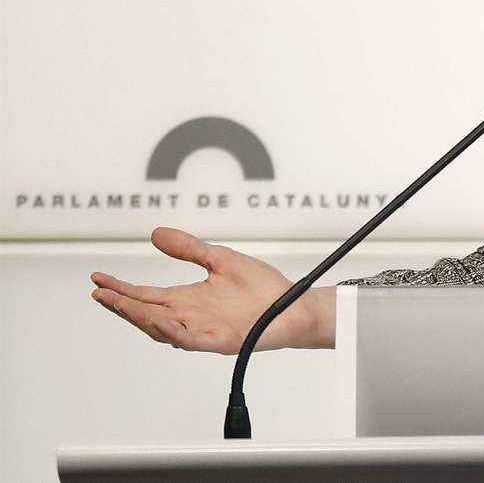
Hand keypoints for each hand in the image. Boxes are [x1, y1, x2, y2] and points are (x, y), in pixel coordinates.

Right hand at [90, 227, 334, 352]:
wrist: (294, 304)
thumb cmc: (262, 287)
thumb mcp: (220, 260)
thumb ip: (189, 249)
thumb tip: (156, 233)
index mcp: (187, 298)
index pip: (145, 295)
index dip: (121, 288)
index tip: (98, 278)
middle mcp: (189, 316)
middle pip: (145, 311)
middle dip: (121, 303)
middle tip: (98, 293)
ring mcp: (202, 330)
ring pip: (161, 328)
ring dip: (138, 317)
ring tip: (118, 303)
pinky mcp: (219, 341)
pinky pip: (189, 339)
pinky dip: (171, 330)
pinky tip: (157, 319)